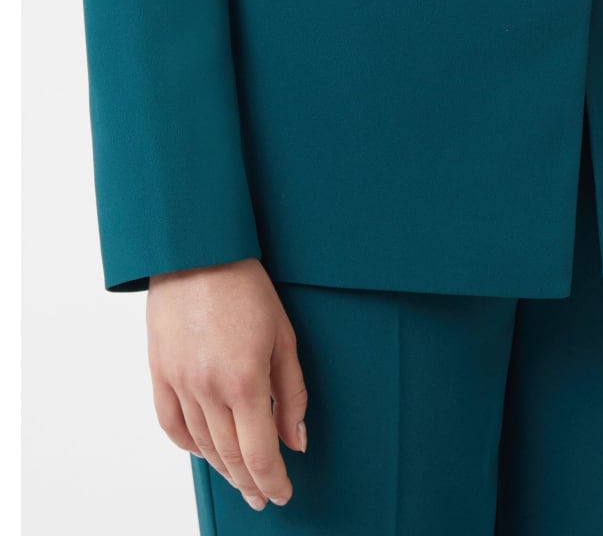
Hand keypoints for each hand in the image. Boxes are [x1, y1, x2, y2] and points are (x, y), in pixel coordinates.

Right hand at [146, 257, 307, 511]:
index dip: (274, 480)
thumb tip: (297, 440)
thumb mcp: (284, 336)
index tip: (284, 493)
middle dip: (252, 482)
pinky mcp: (159, 372)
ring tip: (241, 479)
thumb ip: (292, 393)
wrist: (198, 253)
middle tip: (265, 496)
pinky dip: (189, 445)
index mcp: (245, 380)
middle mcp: (208, 388)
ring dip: (224, 468)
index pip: (260, 452)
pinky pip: (171, 424)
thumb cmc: (246, 288)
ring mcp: (179, 382)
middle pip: (230, 455)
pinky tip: (205, 451)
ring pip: (202, 445)